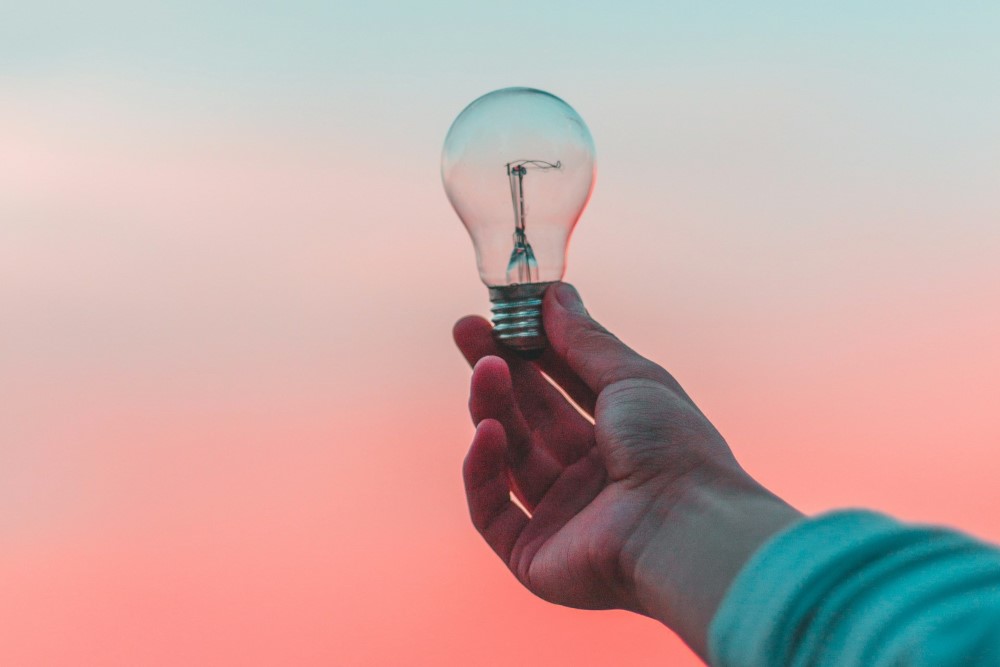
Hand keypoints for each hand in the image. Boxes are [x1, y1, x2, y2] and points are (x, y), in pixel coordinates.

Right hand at [455, 283, 799, 656]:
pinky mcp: (533, 556)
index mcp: (621, 437)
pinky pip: (492, 510)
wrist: (684, 527)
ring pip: (510, 456)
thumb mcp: (631, 378)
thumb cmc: (672, 447)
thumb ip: (585, 340)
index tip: (501, 314)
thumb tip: (555, 294)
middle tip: (466, 330)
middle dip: (498, 371)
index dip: (531, 350)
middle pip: (530, 417)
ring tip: (485, 368)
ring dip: (492, 408)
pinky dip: (483, 470)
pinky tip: (488, 431)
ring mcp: (562, 517)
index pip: (563, 386)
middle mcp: (591, 477)